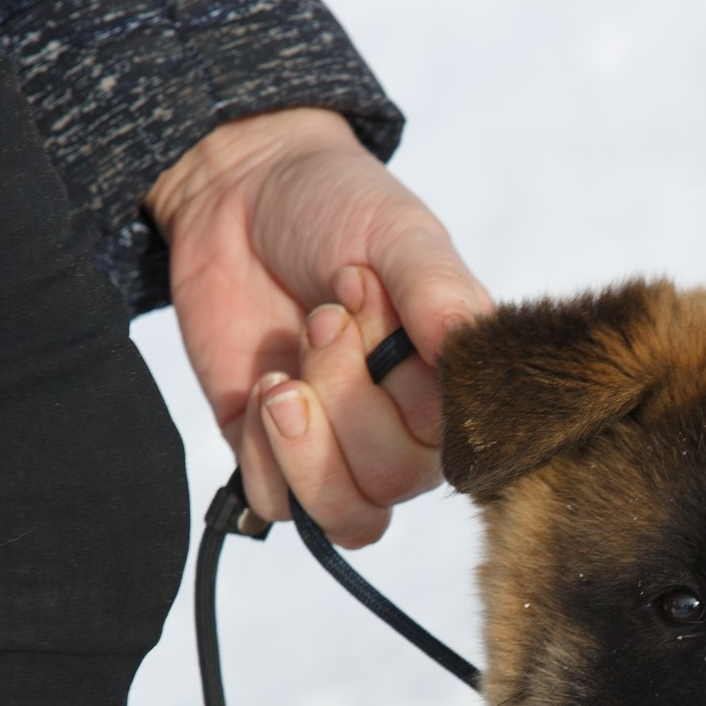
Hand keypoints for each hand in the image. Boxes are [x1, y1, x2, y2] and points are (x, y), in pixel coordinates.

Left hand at [146, 107, 492, 544]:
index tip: (365, 290)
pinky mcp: (274, 457)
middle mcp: (408, 431)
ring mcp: (341, 451)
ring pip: (344, 514)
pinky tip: (261, 386)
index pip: (455, 445)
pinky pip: (278, 507)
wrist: (237, 191)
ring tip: (280, 375)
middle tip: (321, 316)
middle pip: (392, 480)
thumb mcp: (399, 236)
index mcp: (455, 386)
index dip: (404, 386)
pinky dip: (263, 456)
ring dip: (304, 446)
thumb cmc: (336, 208)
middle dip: (345, 396)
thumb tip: (468, 350)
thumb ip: (439, 294)